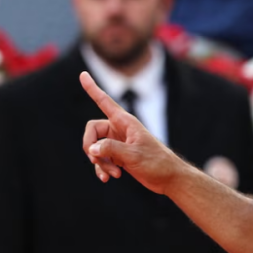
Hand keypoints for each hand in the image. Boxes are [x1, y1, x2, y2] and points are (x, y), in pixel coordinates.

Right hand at [81, 72, 182, 194]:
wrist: (169, 178)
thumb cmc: (157, 163)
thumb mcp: (133, 155)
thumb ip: (111, 149)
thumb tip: (92, 149)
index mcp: (125, 122)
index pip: (104, 101)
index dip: (92, 88)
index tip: (82, 74)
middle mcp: (120, 129)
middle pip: (92, 131)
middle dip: (91, 148)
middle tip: (97, 161)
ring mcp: (118, 142)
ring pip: (95, 148)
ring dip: (99, 163)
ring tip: (113, 174)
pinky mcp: (119, 155)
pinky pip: (101, 158)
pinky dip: (101, 168)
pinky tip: (108, 178)